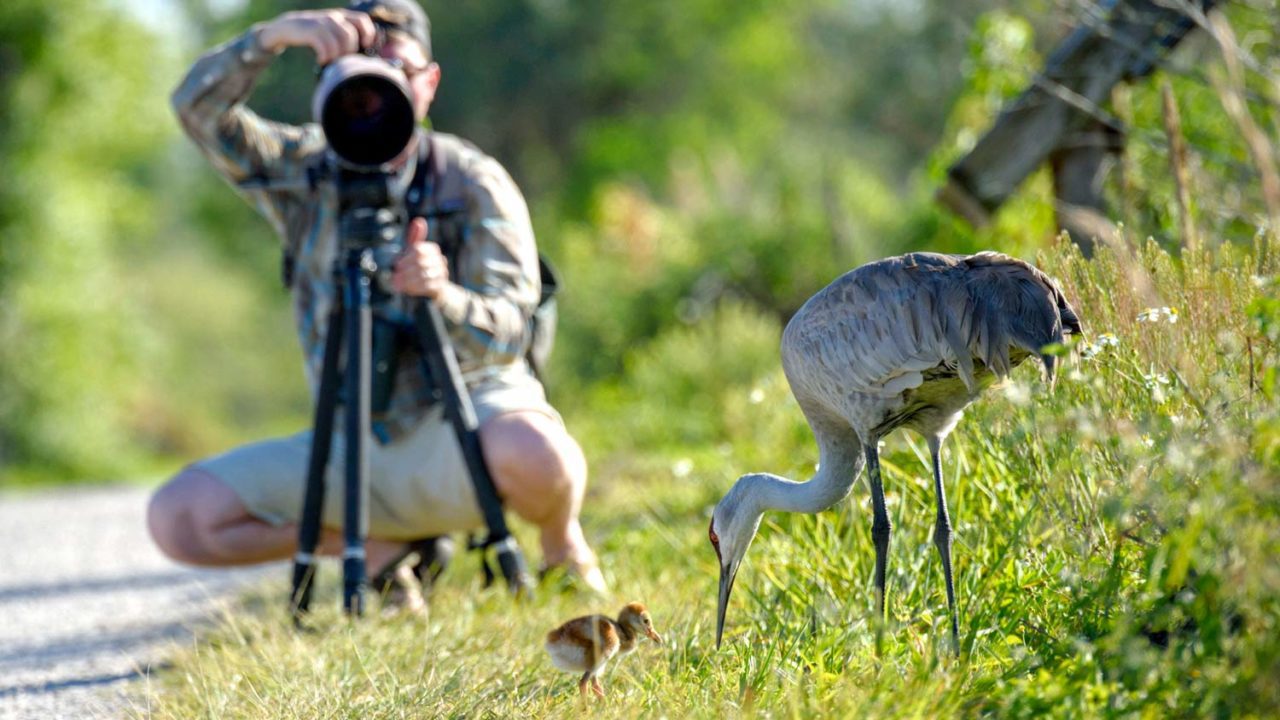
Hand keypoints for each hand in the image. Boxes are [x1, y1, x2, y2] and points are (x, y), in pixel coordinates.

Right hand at [258, 9, 377, 64]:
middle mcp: (332, 16)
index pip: (362, 20)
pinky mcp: (309, 29)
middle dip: (348, 52)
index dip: (368, 34)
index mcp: (341, 16)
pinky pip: (324, 44)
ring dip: (336, 56)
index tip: (364, 47)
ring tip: (329, 61)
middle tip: (339, 60)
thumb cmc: (312, 36)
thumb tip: (365, 59)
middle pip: (351, 35)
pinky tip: (321, 60)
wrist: (285, 29)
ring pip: (339, 41)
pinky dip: (325, 56)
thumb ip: (345, 40)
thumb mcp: (330, 33)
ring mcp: (320, 22)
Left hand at [393, 218, 449, 298]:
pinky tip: (407, 289)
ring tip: (397, 284)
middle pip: (421, 262)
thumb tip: (419, 220)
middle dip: (406, 270)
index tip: (396, 264)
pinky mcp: (441, 286)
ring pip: (423, 275)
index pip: (418, 249)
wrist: (435, 287)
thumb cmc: (421, 266)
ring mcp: (442, 273)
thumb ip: (415, 238)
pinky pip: (427, 286)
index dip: (406, 257)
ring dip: (408, 280)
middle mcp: (440, 260)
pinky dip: (415, 287)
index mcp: (433, 249)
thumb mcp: (415, 252)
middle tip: (395, 276)